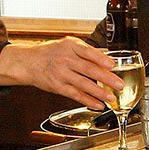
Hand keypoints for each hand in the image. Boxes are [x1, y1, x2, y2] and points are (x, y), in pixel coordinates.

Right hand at [0, 38, 124, 109]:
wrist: (29, 63)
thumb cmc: (51, 53)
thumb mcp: (67, 44)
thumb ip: (86, 51)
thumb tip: (108, 57)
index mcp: (70, 46)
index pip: (88, 52)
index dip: (101, 59)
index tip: (113, 65)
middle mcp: (65, 59)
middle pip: (88, 69)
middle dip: (106, 78)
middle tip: (119, 84)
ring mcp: (61, 74)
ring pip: (83, 84)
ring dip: (99, 93)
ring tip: (111, 98)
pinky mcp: (57, 87)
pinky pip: (75, 95)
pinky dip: (88, 101)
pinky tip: (98, 104)